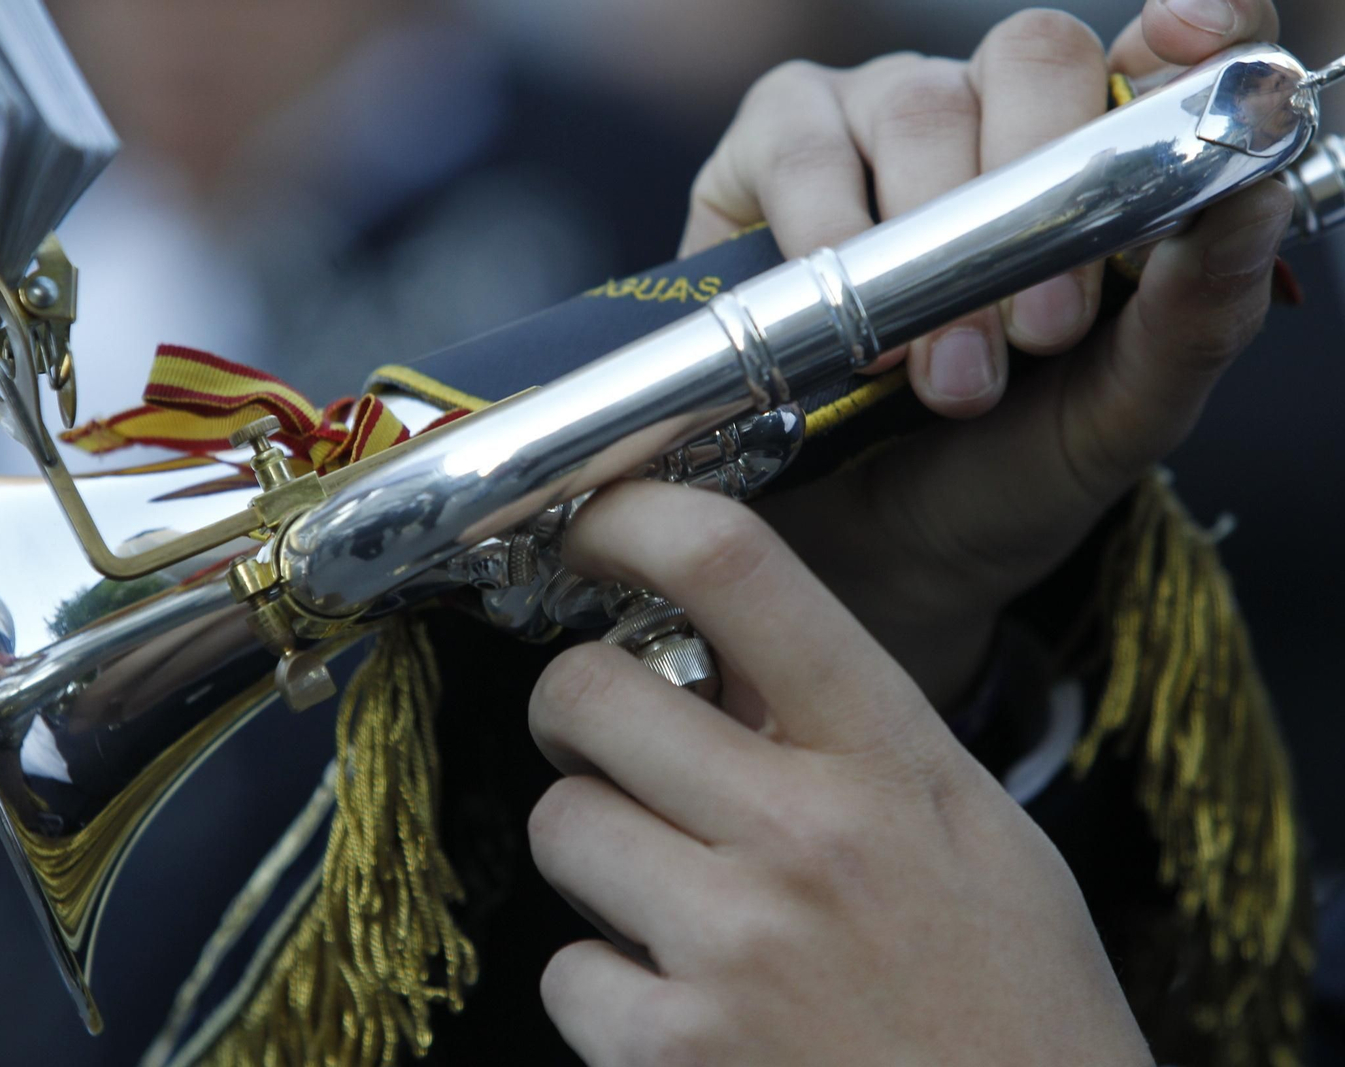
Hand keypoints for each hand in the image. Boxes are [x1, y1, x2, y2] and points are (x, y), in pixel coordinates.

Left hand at [528, 481, 1153, 1066]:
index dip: (635, 520)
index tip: (597, 531)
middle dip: (574, 708)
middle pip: (588, 690)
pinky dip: (606, 989)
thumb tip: (718, 652)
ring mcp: (731, 946)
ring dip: (595, 853)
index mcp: (890, 757)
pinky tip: (684, 1006)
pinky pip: (565, 972)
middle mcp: (803, 834)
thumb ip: (849, 729)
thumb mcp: (968, 826)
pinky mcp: (673, 1054)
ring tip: (671, 897)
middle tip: (606, 742)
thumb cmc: (1014, 1004)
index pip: (737, 570)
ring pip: (562, 825)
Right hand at [683, 1, 1288, 708]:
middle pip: (1033, 56)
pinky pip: (798, 143)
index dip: (1192, 29)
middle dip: (1038, 192)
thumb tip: (1250, 195)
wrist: (872, 552)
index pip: (1162, 50)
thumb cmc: (1006, 471)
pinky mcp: (769, 153)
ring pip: (917, 104)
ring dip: (926, 246)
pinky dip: (823, 230)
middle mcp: (991, 116)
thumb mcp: (1126, 414)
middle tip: (1039, 335)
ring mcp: (875, 122)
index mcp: (1101, 156)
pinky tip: (839, 321)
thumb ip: (1199, 310)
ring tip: (930, 376)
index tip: (1187, 49)